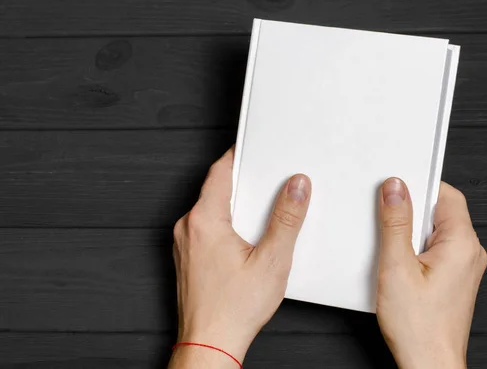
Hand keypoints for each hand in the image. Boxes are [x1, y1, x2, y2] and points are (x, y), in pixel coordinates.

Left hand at [169, 147, 310, 367]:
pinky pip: (206, 227)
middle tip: (268, 180)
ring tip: (262, 212)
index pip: (220, 171)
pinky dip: (226, 223)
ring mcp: (185, 244)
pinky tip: (246, 238)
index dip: (239, 155)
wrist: (210, 345)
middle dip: (244, 182)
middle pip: (216, 188)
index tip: (253, 146)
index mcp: (204, 221)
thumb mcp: (272, 261)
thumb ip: (287, 219)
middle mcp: (188, 228)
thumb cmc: (233, 310)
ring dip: (235, 205)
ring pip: (211, 209)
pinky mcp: (188, 258)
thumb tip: (297, 187)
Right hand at [376, 178, 486, 368]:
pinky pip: (436, 250)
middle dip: (411, 211)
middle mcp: (470, 252)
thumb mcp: (397, 266)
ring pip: (436, 231)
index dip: (420, 185)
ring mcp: (464, 267)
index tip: (396, 186)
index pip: (446, 194)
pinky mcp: (454, 278)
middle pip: (440, 212)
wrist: (429, 364)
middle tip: (387, 219)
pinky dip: (416, 249)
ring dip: (411, 232)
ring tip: (392, 249)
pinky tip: (398, 264)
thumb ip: (396, 223)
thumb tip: (395, 188)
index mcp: (462, 243)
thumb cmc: (419, 326)